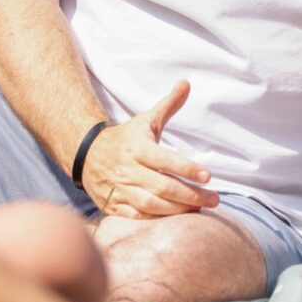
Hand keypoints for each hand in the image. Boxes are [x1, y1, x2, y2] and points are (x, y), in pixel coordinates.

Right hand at [82, 80, 219, 218]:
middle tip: (214, 199)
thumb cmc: (126, 138)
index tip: (208, 176)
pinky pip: (137, 216)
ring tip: (201, 208)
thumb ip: (168, 105)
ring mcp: (119, 189)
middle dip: (191, 194)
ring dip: (178, 209)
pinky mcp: (113, 205)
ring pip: (151, 204)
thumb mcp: (145, 120)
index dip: (186, 169)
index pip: (165, 161)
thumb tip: (186, 83)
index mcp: (137, 148)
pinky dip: (157, 219)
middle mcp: (128, 169)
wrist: (86, 153)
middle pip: (163, 186)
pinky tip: (176, 218)